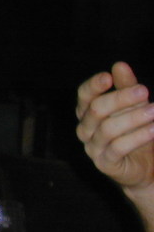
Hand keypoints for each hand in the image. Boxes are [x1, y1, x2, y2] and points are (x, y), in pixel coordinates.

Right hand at [75, 62, 153, 190]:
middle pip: (96, 110)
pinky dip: (137, 137)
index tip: (108, 77)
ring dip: (133, 118)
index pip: (84, 96)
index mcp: (88, 113)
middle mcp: (86, 129)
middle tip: (144, 91)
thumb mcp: (134, 106)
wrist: (143, 166)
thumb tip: (119, 65)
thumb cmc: (135, 131)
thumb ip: (126, 87)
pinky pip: (118, 148)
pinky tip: (153, 129)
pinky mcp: (104, 163)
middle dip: (120, 99)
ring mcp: (93, 147)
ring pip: (107, 129)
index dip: (93, 86)